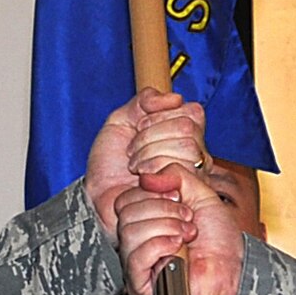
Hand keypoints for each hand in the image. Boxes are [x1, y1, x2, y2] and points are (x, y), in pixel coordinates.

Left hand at [85, 89, 207, 239]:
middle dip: (150, 136)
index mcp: (183, 132)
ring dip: (151, 154)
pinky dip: (154, 171)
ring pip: (188, 149)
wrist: (100, 196)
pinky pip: (181, 171)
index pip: (192, 111)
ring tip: (136, 168)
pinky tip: (142, 180)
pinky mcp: (188, 195)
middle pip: (188, 128)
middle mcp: (196, 153)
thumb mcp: (120, 121)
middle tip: (132, 152)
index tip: (138, 127)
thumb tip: (175, 98)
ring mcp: (195, 175)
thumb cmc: (110, 163)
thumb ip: (144, 101)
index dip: (160, 116)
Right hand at [113, 167, 242, 294]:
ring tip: (186, 234)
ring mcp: (136, 264)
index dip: (153, 193)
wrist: (234, 268)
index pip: (125, 199)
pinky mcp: (140, 285)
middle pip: (126, 213)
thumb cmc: (219, 239)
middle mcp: (135, 241)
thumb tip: (146, 176)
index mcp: (143, 220)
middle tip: (187, 218)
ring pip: (130, 232)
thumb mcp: (200, 193)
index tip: (179, 199)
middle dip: (164, 210)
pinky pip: (136, 257)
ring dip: (166, 227)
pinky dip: (161, 246)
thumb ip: (175, 175)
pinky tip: (179, 248)